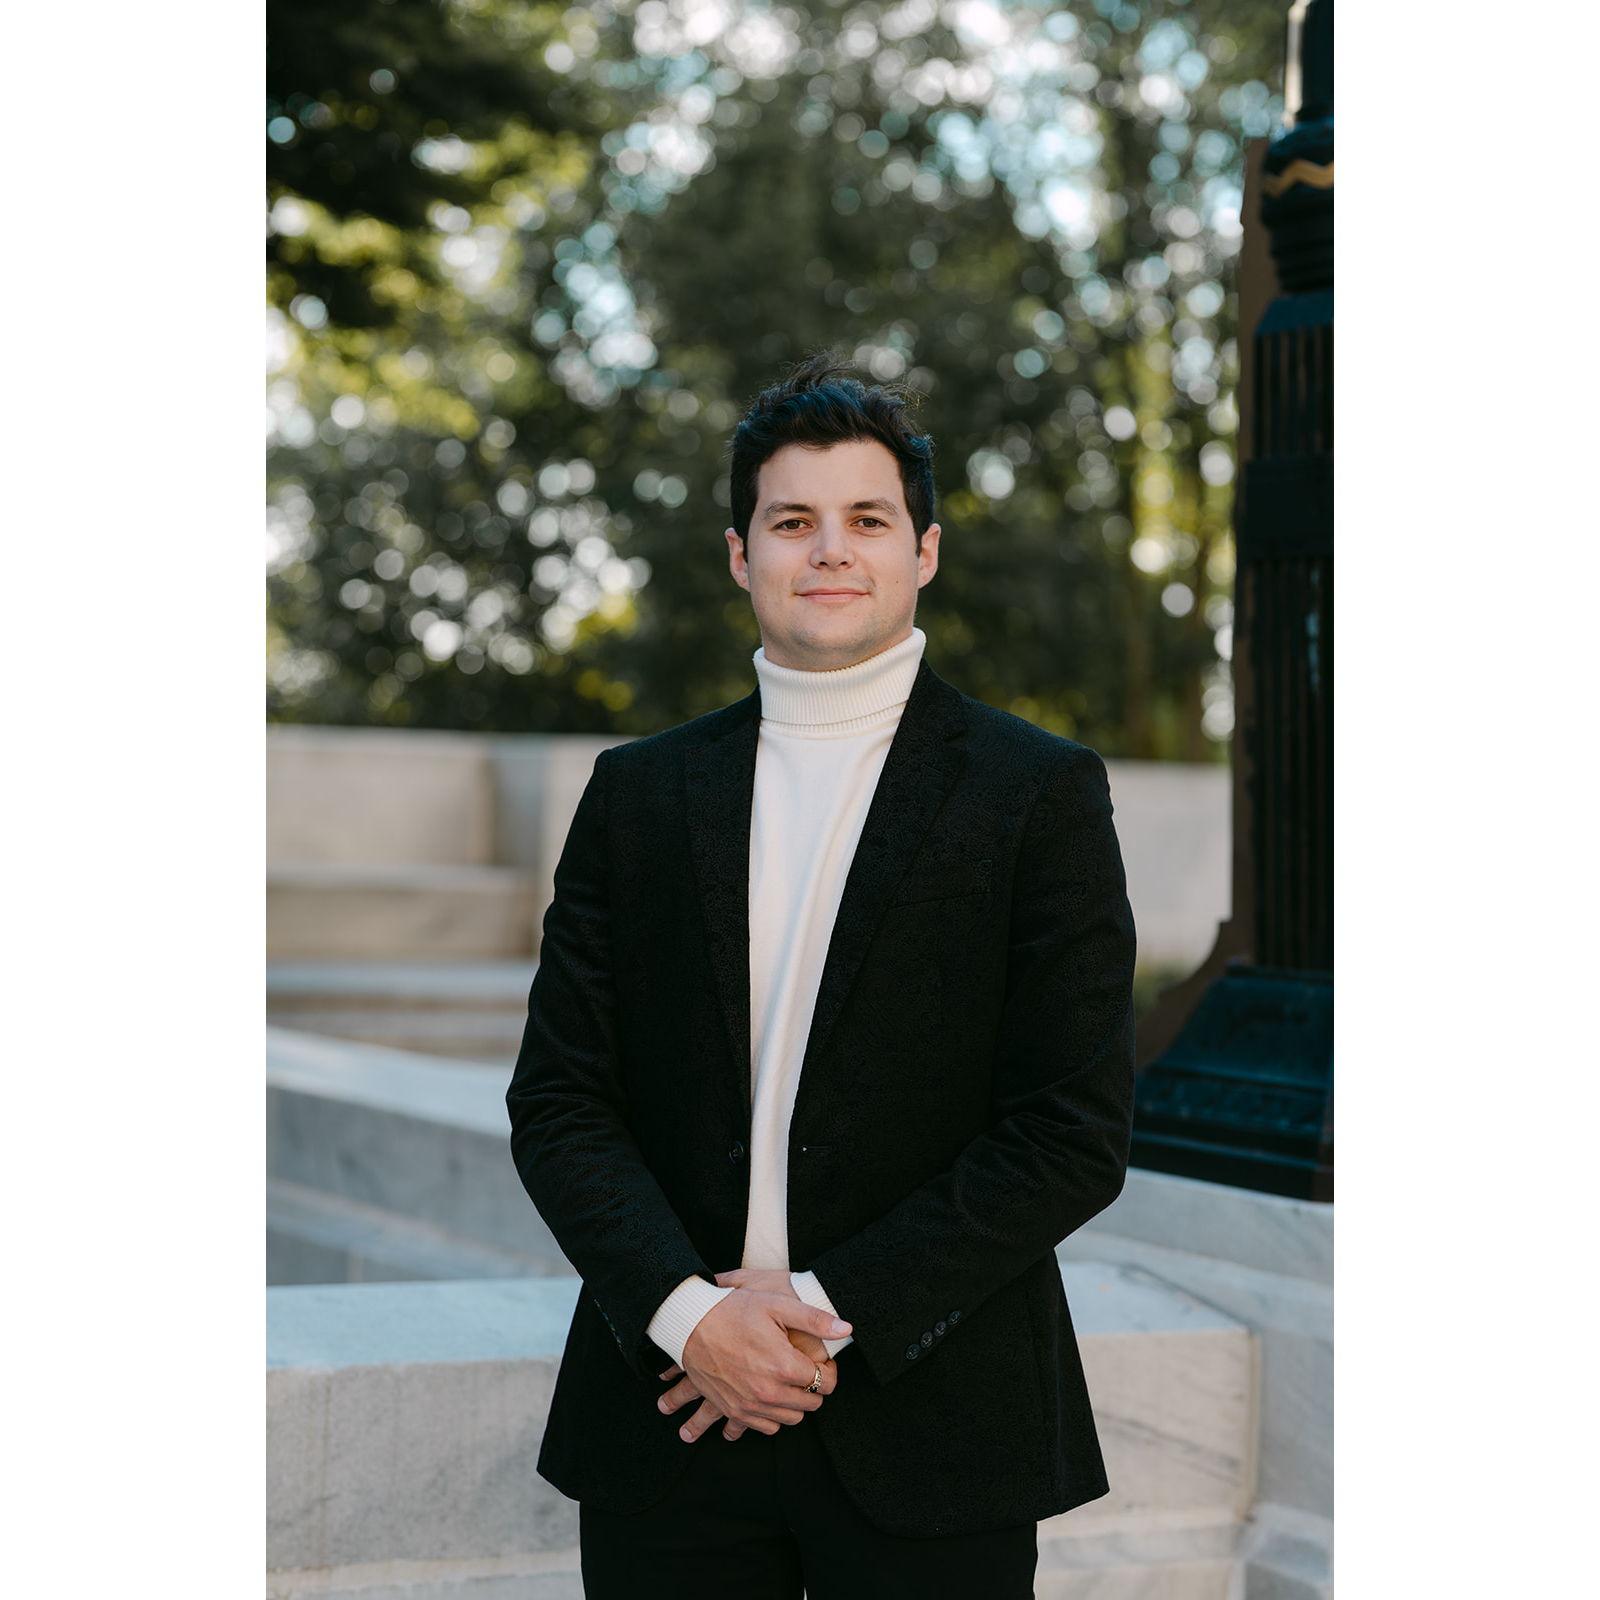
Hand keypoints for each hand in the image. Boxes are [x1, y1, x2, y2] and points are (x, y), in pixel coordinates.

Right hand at [655, 1287, 846, 1443]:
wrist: (690, 1325)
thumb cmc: (733, 1310)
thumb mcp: (775, 1304)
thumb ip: (814, 1319)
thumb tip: (846, 1329)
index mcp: (784, 1366)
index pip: (826, 1382)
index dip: (830, 1371)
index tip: (824, 1361)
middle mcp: (769, 1392)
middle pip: (811, 1404)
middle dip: (814, 1388)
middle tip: (806, 1369)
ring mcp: (750, 1406)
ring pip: (791, 1419)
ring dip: (795, 1403)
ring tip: (788, 1380)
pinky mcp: (734, 1411)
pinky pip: (767, 1427)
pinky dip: (773, 1415)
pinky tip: (770, 1394)